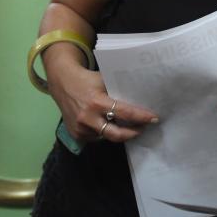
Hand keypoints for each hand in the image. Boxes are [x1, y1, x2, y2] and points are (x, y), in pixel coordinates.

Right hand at [43, 42, 158, 142]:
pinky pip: (96, 137)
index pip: (124, 112)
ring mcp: (80, 128)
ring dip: (119, 132)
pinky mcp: (76, 134)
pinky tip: (109, 124)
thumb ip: (118, 90)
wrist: (62, 83)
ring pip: (107, 136)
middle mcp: (88, 118)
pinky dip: (104, 132)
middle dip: (133, 133)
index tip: (154, 118)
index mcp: (97, 101)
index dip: (141, 117)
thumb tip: (142, 95)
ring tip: (129, 126)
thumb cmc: (87, 79)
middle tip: (144, 128)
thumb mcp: (103, 80)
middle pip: (117, 134)